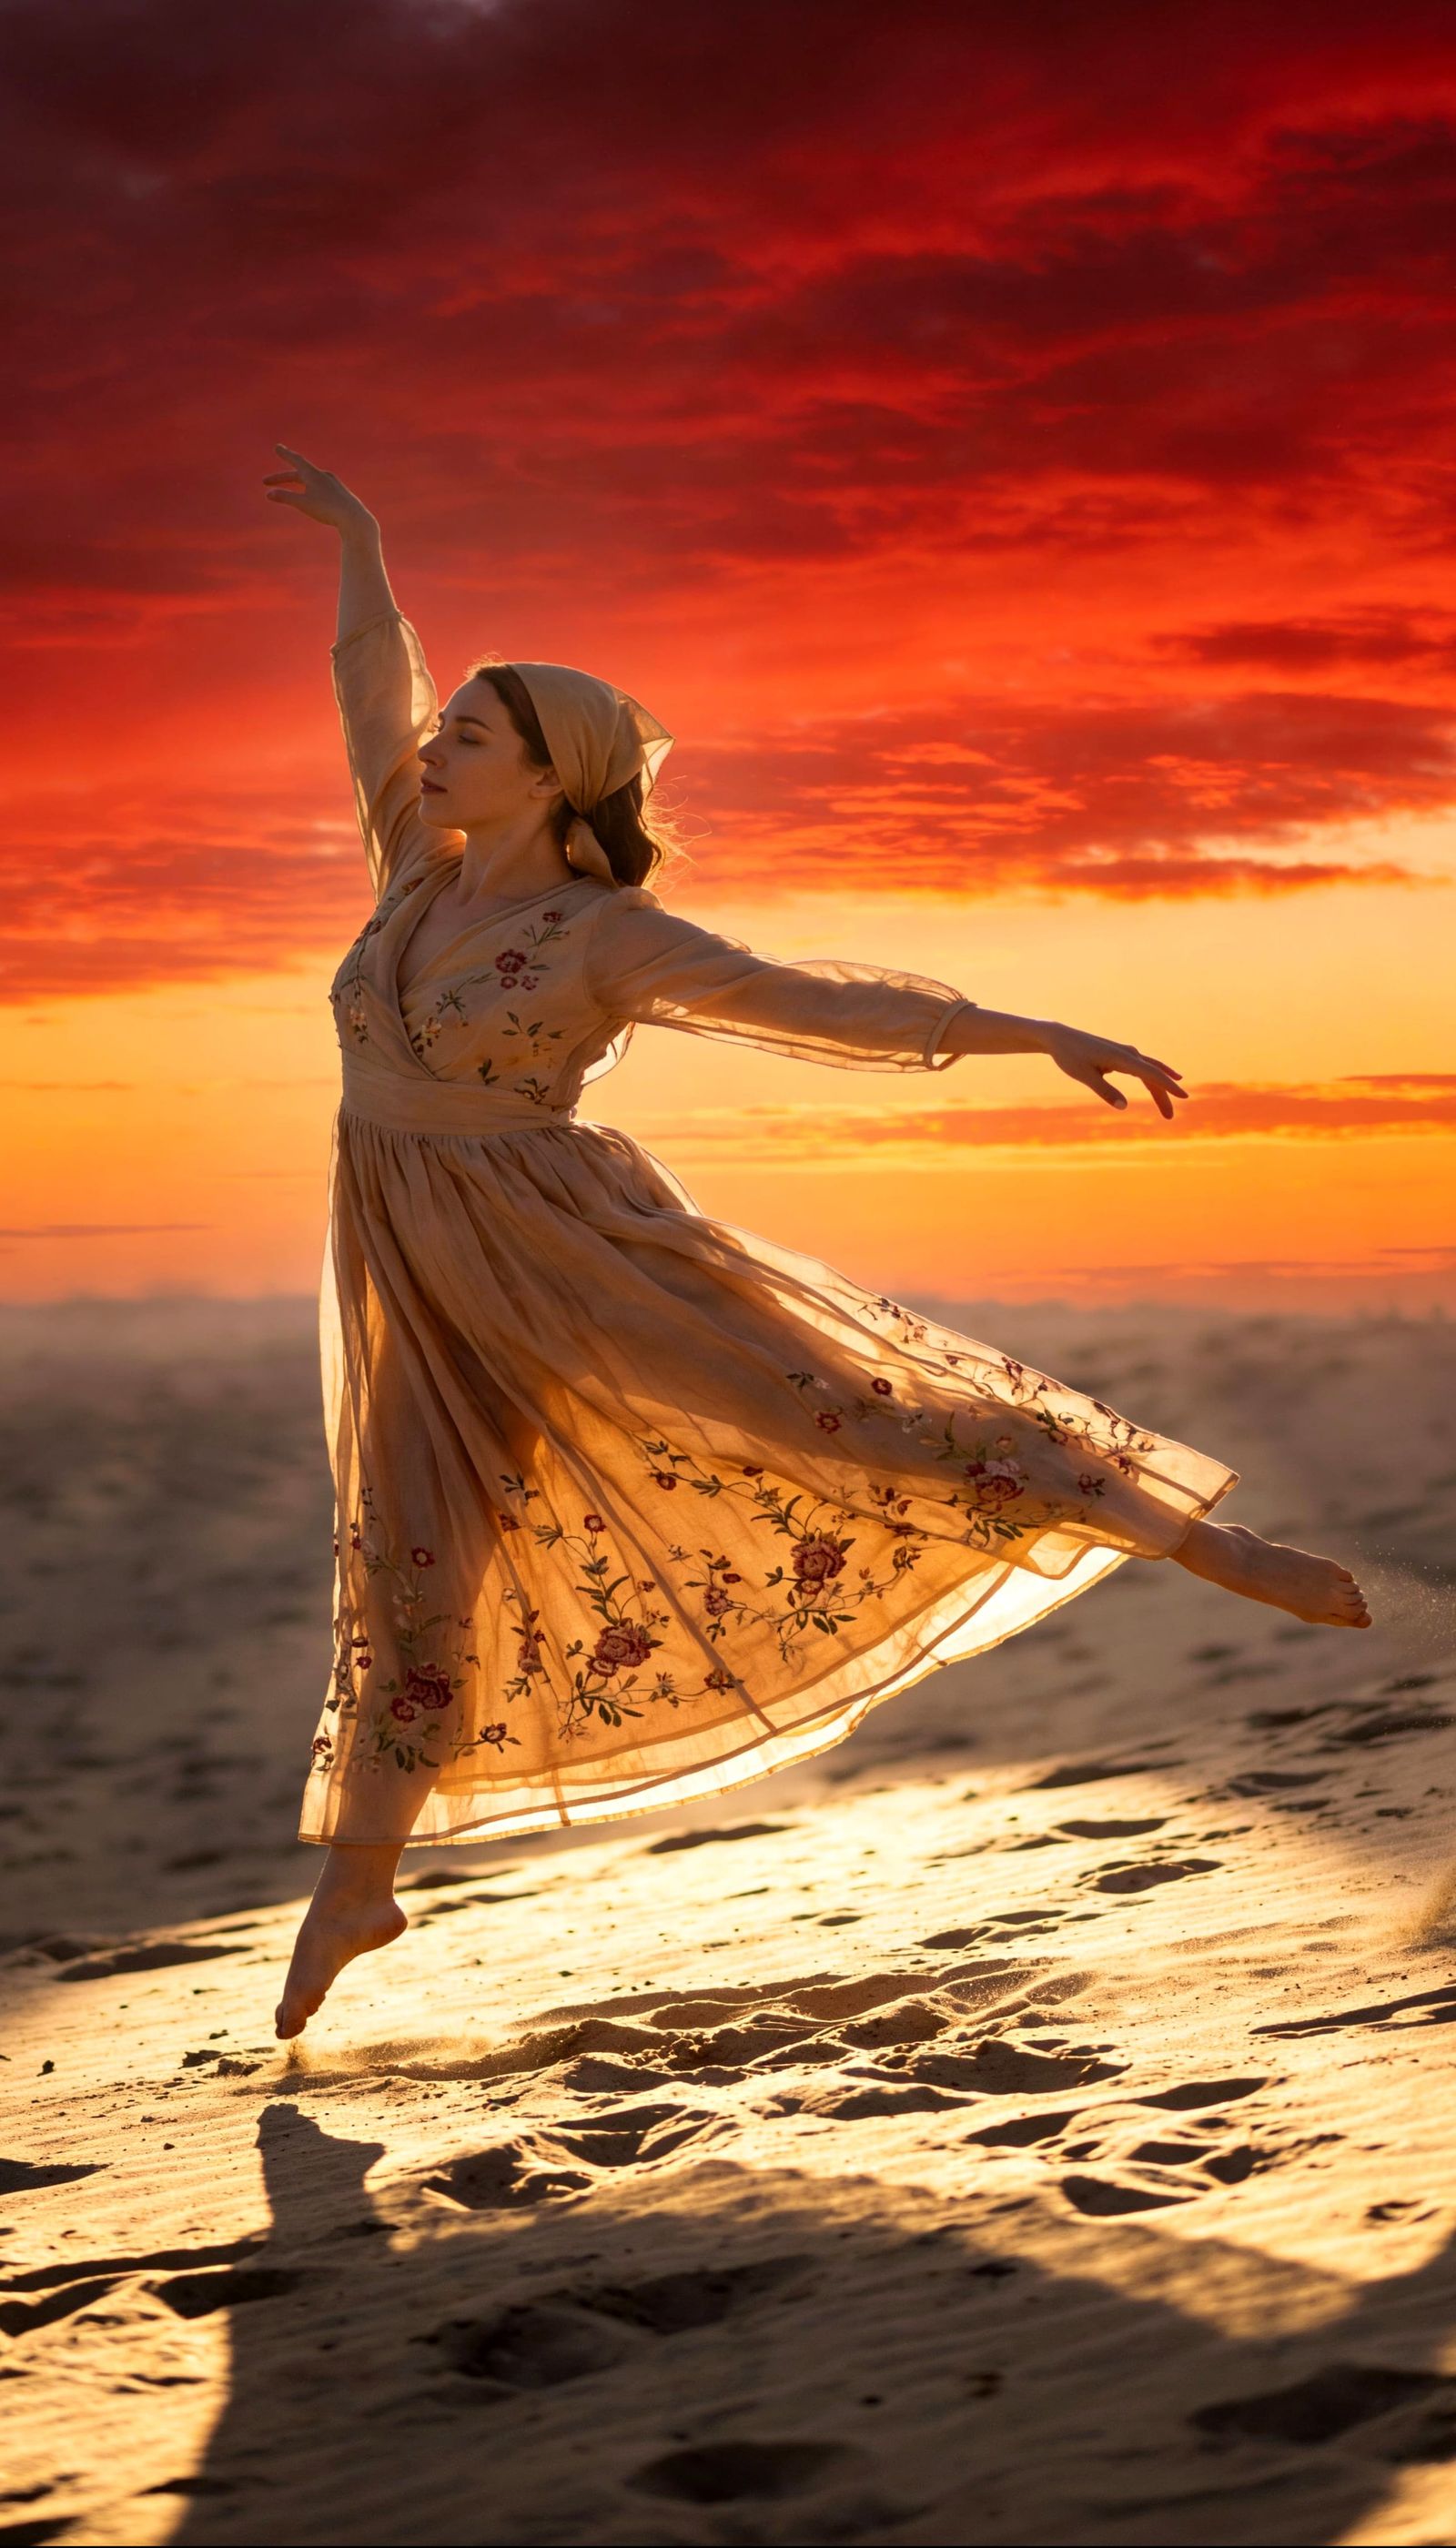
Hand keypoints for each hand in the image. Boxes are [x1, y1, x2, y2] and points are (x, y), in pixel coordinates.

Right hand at [263, 443, 376, 535]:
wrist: (354, 518)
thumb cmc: (327, 510)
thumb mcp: (303, 504)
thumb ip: (285, 498)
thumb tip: (269, 494)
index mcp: (313, 474)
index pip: (296, 460)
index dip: (285, 454)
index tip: (277, 447)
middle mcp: (323, 475)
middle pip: (298, 473)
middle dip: (282, 478)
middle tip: (267, 482)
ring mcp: (333, 483)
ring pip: (311, 479)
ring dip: (297, 482)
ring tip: (291, 484)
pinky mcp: (340, 493)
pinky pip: (321, 487)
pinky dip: (310, 488)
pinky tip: (313, 493)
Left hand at [1037, 1019, 1186, 1118]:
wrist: (1059, 1037)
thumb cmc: (1069, 1056)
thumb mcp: (1084, 1075)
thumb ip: (1104, 1091)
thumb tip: (1123, 1107)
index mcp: (1121, 1058)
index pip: (1151, 1073)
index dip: (1168, 1086)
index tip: (1183, 1096)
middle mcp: (1128, 1053)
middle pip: (1153, 1075)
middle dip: (1164, 1095)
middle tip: (1170, 1117)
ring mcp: (1125, 1053)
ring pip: (1149, 1071)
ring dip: (1159, 1089)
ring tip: (1167, 1109)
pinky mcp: (1120, 1055)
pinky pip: (1143, 1067)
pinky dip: (1154, 1076)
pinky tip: (1165, 1078)